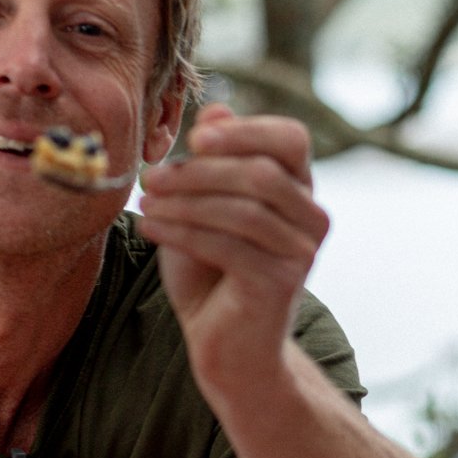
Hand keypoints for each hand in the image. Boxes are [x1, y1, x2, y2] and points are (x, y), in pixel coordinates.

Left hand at [138, 105, 331, 392]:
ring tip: (145, 206)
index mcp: (299, 189)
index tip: (196, 140)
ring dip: (184, 203)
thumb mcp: (205, 206)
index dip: (246, 132)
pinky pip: (229, 246)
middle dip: (199, 172)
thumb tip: (216, 112)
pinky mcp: (281, 283)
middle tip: (150, 180)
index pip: (291, 139)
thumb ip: (212, 163)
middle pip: (262, 172)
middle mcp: (312, 217)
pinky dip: (182, 233)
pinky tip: (150, 229)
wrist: (227, 345)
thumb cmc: (213, 271)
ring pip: (244, 209)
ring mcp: (302, 252)